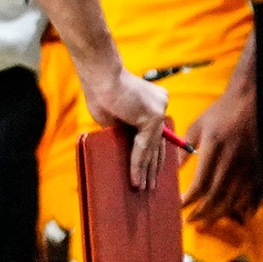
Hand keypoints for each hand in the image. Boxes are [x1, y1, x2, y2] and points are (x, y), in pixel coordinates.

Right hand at [79, 66, 169, 190]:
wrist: (99, 74)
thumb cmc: (101, 92)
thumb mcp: (117, 116)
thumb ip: (127, 130)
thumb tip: (129, 151)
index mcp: (155, 102)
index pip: (157, 134)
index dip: (154, 155)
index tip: (151, 171)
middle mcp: (162, 105)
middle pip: (158, 143)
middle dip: (153, 167)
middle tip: (150, 186)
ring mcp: (160, 111)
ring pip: (152, 148)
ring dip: (146, 171)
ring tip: (143, 188)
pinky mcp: (154, 117)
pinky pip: (144, 148)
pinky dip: (138, 165)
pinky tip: (136, 180)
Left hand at [184, 73, 261, 225]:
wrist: (251, 101)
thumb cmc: (222, 112)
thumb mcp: (198, 126)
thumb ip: (184, 148)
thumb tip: (172, 168)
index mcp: (214, 149)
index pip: (200, 184)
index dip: (189, 200)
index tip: (180, 205)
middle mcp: (233, 161)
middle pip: (217, 198)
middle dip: (202, 213)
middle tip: (191, 220)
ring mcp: (249, 168)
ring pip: (234, 201)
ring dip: (219, 214)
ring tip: (207, 220)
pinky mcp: (262, 170)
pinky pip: (254, 197)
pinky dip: (243, 209)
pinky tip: (235, 214)